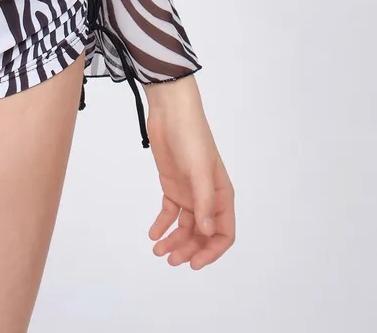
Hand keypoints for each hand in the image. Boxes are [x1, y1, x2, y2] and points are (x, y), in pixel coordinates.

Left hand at [143, 76, 234, 269]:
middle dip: (189, 249)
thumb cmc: (191, 137)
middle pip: (202, 234)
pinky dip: (162, 225)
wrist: (170, 112)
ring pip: (185, 226)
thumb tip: (207, 232)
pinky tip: (153, 234)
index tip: (194, 263)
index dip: (211, 251)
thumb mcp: (199, 170)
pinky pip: (169, 212)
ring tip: (158, 251)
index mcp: (222, 196)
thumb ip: (204, 203)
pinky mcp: (172, 185)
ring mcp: (189, 192)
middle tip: (171, 260)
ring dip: (174, 241)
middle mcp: (207, 198)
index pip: (223, 233)